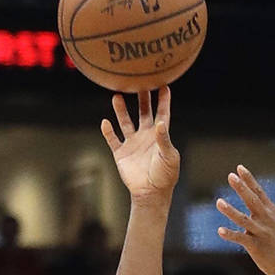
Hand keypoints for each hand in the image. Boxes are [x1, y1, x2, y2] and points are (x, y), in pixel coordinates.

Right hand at [101, 86, 179, 202]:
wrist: (150, 192)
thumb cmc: (165, 175)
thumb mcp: (169, 156)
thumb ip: (164, 139)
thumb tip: (161, 123)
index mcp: (160, 135)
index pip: (162, 113)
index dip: (163, 100)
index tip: (164, 85)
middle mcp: (145, 136)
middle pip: (143, 113)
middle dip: (142, 99)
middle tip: (138, 82)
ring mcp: (133, 143)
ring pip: (125, 122)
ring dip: (121, 110)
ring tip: (117, 96)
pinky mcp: (121, 153)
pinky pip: (113, 139)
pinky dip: (108, 131)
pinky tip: (105, 122)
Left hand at [216, 165, 274, 274]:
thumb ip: (267, 209)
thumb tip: (258, 197)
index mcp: (271, 211)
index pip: (259, 191)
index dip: (249, 179)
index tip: (239, 168)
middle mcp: (266, 219)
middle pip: (252, 200)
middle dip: (241, 188)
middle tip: (230, 176)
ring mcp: (260, 232)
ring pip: (243, 219)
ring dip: (230, 211)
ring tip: (218, 202)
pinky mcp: (254, 245)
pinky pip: (240, 238)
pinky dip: (230, 234)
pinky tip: (220, 230)